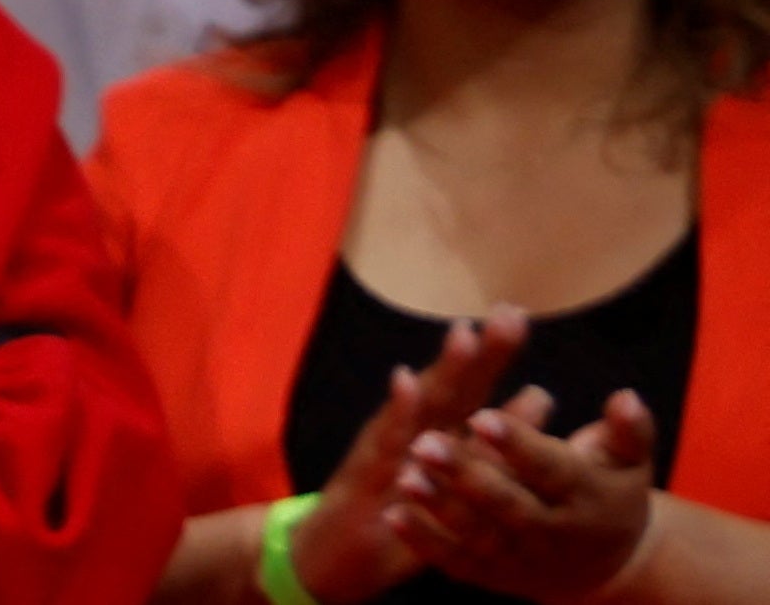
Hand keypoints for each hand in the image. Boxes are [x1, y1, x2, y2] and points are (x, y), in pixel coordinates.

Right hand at [290, 308, 531, 602]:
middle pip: (451, 389)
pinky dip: (396, 412)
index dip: (494, 357)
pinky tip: (405, 383)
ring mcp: (386, 449)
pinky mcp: (363, 473)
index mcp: (436, 438)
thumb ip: (491, 447)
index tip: (518, 316)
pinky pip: (383, 443)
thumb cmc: (394, 518)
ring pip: (420, 408)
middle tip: (509, 315)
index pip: (470, 391)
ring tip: (465, 336)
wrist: (331, 557)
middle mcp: (412, 434)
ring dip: (442, 372)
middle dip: (479, 354)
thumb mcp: (449, 490)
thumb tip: (539, 398)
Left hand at [385, 389, 657, 599]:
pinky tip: (392, 513)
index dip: (519, 444)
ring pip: (479, 536)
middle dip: (466, 475)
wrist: (612, 562)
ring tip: (403, 475)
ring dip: (439, 508)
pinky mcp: (499, 577)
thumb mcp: (628, 461)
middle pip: (508, 506)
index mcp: (588, 497)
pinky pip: (461, 562)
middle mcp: (556, 533)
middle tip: (423, 442)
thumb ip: (628, 431)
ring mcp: (525, 560)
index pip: (551, 470)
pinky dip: (427, 543)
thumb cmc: (610, 489)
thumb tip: (626, 398)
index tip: (481, 415)